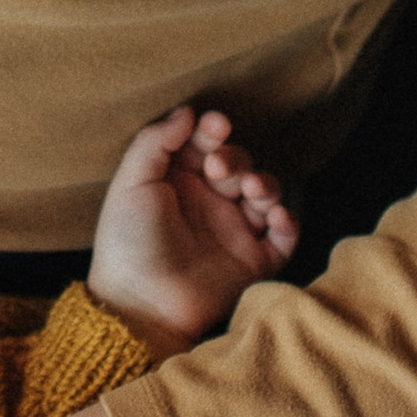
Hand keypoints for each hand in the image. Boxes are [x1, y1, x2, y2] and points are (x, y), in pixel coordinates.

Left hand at [87, 107, 297, 342]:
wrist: (141, 304)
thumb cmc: (128, 242)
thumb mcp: (130, 183)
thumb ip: (154, 141)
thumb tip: (188, 111)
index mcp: (178, 181)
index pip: (206, 144)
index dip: (214, 131)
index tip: (215, 127)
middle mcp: (209, 202)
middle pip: (238, 163)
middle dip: (235, 159)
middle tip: (219, 170)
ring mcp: (233, 231)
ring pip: (265, 193)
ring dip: (265, 184)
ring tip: (250, 191)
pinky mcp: (253, 261)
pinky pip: (284, 237)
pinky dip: (288, 222)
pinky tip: (275, 217)